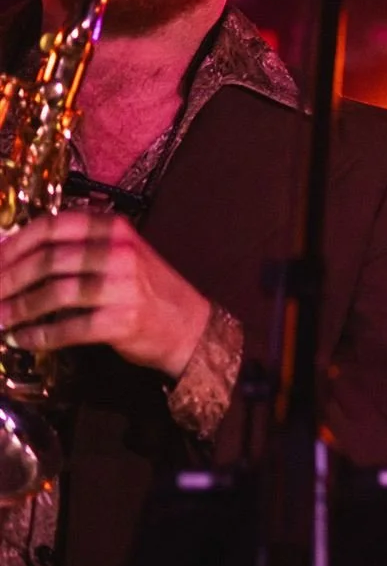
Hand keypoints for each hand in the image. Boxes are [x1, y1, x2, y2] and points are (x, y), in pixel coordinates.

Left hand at [0, 212, 212, 377]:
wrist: (189, 326)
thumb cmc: (146, 290)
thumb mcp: (119, 256)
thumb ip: (77, 249)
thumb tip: (13, 256)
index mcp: (114, 229)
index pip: (53, 226)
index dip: (14, 244)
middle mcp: (120, 252)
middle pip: (49, 260)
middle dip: (8, 279)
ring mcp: (123, 286)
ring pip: (55, 293)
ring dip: (17, 310)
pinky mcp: (122, 321)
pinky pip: (69, 328)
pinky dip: (39, 336)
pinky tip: (21, 339)